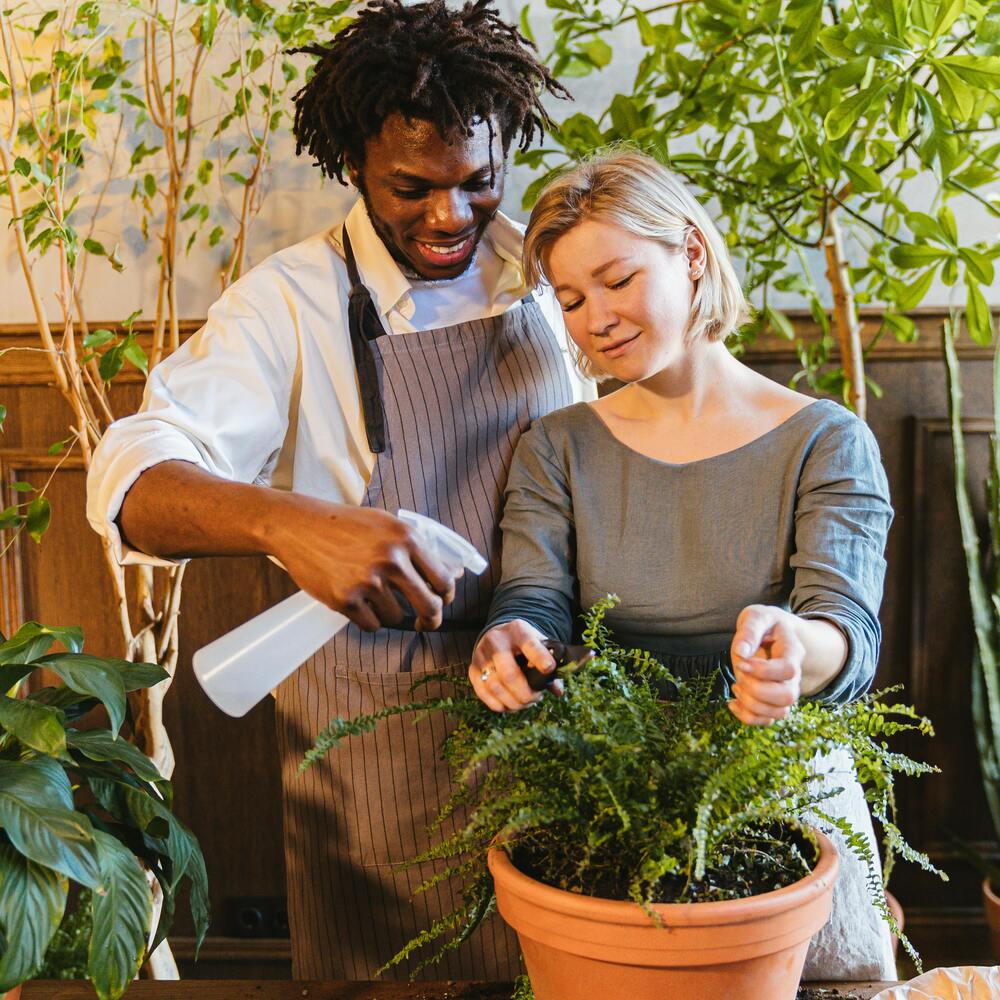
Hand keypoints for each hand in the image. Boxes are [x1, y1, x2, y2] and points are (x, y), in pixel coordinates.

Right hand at [267, 498, 458, 631]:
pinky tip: (356, 601)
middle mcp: (391, 558)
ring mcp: (368, 580)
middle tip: (424, 622)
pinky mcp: (346, 599)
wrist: (300, 526)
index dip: (446, 597)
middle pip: (430, 606)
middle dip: (431, 619)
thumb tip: (455, 573)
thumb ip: (420, 550)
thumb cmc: (346, 526)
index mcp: (407, 538)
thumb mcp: (388, 526)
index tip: (440, 602)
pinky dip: (367, 619)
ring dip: (388, 612)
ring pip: (397, 617)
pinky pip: (372, 625)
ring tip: (369, 592)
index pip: (443, 580)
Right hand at [470, 620, 560, 711]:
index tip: (549, 669)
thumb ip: (549, 664)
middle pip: (509, 674)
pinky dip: (501, 706)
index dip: (539, 657)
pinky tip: (512, 704)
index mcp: (517, 631)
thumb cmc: (522, 644)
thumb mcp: (538, 644)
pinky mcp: (472, 671)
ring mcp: (481, 656)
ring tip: (526, 702)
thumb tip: (558, 690)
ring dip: (515, 702)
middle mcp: (496, 641)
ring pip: (496, 688)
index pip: (529, 644)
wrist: (496, 636)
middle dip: (526, 693)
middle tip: (536, 698)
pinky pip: (485, 695)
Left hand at [728, 605, 803, 725]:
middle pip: (787, 697)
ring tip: (737, 685)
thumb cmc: (765, 623)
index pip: (787, 670)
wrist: (775, 632)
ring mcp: (785, 690)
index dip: (762, 671)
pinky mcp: (774, 701)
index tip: (741, 662)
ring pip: (779, 713)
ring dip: (751, 704)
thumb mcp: (757, 616)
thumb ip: (749, 631)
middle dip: (757, 691)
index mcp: (792, 651)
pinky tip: (733, 702)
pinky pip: (768, 720)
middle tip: (740, 675)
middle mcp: (794, 676)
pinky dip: (748, 717)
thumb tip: (741, 652)